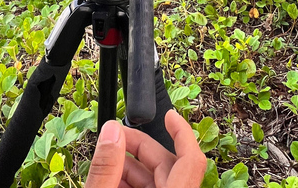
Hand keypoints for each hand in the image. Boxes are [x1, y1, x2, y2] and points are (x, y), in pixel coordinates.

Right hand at [85, 110, 206, 187]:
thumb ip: (106, 168)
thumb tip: (112, 132)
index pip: (191, 160)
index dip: (182, 132)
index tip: (170, 116)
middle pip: (169, 166)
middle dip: (139, 147)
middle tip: (114, 136)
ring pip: (158, 180)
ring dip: (131, 167)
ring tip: (107, 162)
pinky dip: (132, 184)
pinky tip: (111, 181)